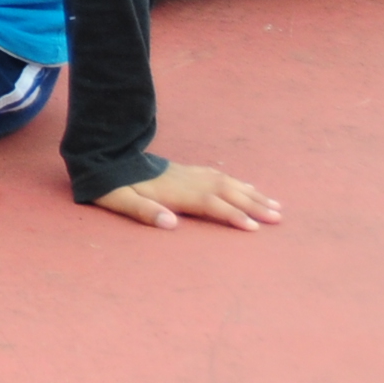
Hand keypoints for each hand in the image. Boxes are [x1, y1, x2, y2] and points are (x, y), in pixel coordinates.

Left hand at [92, 162, 280, 232]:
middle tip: (279, 217)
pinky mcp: (185, 171)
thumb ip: (144, 212)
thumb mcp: (120, 201)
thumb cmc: (111, 185)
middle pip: (226, 191)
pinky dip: (237, 182)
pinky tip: (247, 185)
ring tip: (275, 205)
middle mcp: (187, 180)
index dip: (232, 214)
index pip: (210, 203)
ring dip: (251, 193)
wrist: (104, 156)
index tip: (254, 227)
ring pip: (226, 182)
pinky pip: (218, 175)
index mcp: (174, 191)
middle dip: (254, 204)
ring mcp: (188, 173)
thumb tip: (172, 224)